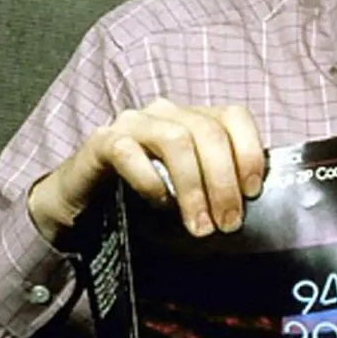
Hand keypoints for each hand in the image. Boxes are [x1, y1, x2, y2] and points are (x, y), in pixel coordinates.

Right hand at [28, 99, 264, 241]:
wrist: (84, 203)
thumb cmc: (145, 195)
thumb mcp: (190, 187)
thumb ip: (218, 183)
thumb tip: (251, 204)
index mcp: (194, 118)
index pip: (234, 116)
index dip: (249, 152)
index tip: (252, 192)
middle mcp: (166, 112)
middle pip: (208, 132)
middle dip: (223, 181)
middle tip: (227, 223)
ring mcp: (132, 123)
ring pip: (175, 140)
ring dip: (192, 187)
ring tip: (198, 225)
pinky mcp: (101, 141)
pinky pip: (128, 152)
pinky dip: (150, 181)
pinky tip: (160, 205)